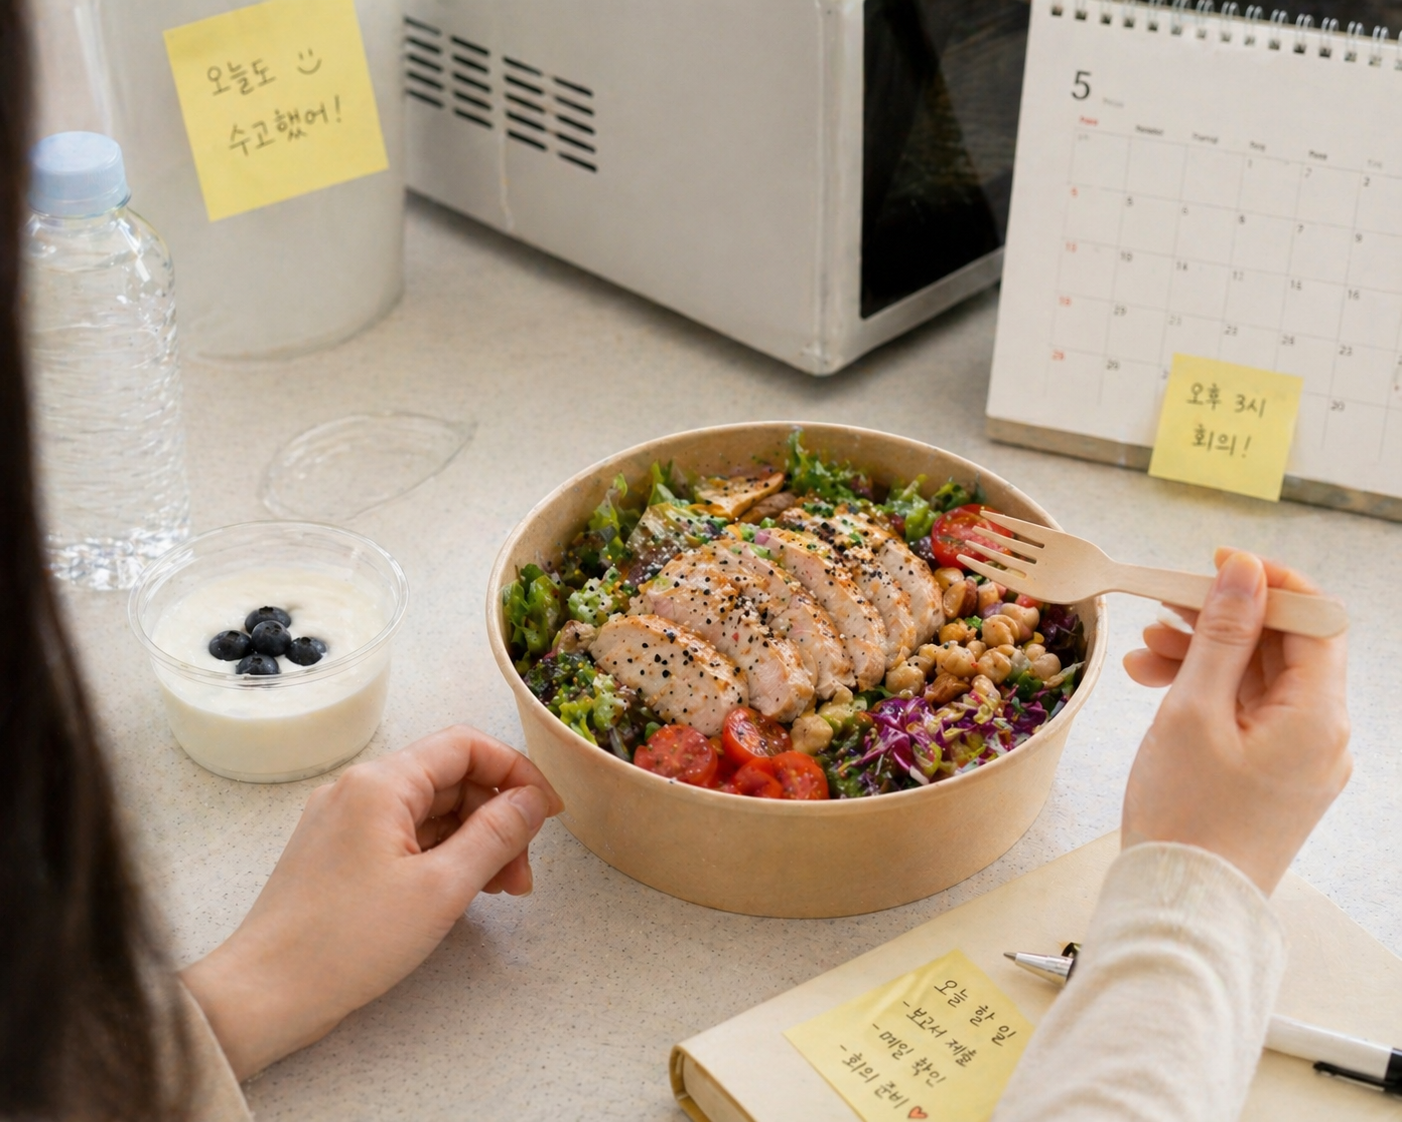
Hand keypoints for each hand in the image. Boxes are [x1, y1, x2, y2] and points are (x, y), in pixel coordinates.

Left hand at [181, 726, 562, 1078]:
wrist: (263, 995)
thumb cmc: (347, 942)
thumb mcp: (440, 888)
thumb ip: (495, 835)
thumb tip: (534, 801)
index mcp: (381, 783)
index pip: (466, 745)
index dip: (516, 772)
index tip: (549, 813)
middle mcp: (359, 789)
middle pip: (451, 780)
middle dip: (498, 819)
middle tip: (523, 874)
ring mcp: (344, 822)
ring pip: (430, 812)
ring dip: (474, 842)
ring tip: (500, 892)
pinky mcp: (338, 854)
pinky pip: (404, 837)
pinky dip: (441, 857)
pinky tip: (460, 893)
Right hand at [1120, 549, 1350, 894]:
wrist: (1182, 904)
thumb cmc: (1185, 815)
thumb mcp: (1195, 710)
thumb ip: (1221, 634)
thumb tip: (1244, 571)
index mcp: (1318, 717)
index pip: (1316, 620)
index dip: (1269, 583)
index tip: (1217, 564)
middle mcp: (1322, 735)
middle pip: (1283, 648)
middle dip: (1221, 619)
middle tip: (1162, 604)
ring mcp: (1300, 758)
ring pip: (1258, 679)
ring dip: (1204, 654)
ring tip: (1142, 651)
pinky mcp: (1273, 776)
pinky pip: (1246, 713)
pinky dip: (1206, 691)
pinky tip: (1155, 683)